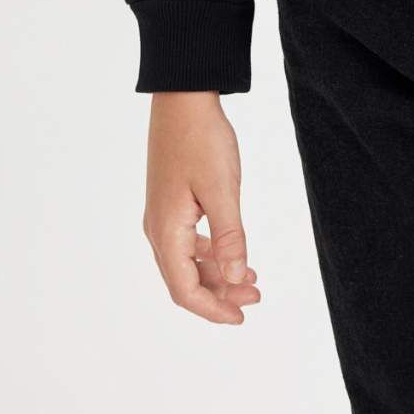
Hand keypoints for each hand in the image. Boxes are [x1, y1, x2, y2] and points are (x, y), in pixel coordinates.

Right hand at [142, 93, 261, 324]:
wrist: (183, 97)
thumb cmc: (201, 139)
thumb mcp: (222, 189)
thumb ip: (230, 238)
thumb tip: (237, 279)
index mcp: (166, 231)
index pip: (185, 290)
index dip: (212, 309)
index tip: (241, 315)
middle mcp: (158, 228)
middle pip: (185, 279)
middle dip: (220, 293)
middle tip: (256, 296)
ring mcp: (162, 214)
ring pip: (186, 261)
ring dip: (217, 273)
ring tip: (251, 277)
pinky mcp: (170, 201)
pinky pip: (187, 241)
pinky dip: (210, 252)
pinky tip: (231, 251)